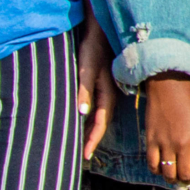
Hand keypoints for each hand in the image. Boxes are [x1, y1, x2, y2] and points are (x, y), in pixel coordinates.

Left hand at [75, 25, 116, 160]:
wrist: (101, 32)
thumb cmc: (92, 49)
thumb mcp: (86, 70)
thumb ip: (84, 91)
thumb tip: (81, 114)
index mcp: (106, 95)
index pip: (100, 124)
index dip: (92, 141)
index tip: (84, 157)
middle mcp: (109, 96)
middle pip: (100, 123)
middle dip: (91, 140)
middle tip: (81, 157)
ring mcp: (106, 91)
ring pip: (98, 117)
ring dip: (90, 130)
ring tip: (80, 144)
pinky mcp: (102, 86)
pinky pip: (96, 108)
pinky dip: (89, 118)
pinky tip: (82, 121)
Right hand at [143, 74, 189, 186]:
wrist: (169, 88)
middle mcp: (182, 144)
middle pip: (184, 174)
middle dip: (187, 180)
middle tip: (187, 180)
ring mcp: (165, 144)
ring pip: (168, 174)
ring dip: (172, 180)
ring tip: (175, 178)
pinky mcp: (151, 142)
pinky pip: (153, 165)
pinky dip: (157, 171)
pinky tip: (162, 169)